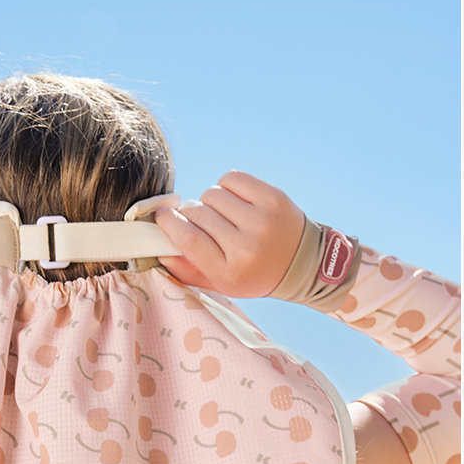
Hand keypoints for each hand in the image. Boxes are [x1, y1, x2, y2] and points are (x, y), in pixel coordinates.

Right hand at [155, 171, 304, 298]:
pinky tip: (235, 200)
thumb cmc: (255, 273)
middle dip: (191, 214)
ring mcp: (261, 220)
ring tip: (223, 214)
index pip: (188, 238)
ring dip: (210, 201)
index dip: (169, 223)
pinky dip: (227, 186)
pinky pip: (232, 178)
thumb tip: (158, 248)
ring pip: (212, 194)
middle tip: (201, 221)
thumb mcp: (222, 284)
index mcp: (230, 271)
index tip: (162, 215)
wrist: (305, 262)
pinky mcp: (272, 198)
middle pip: (197, 213)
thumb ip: (187, 270)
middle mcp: (246, 246)